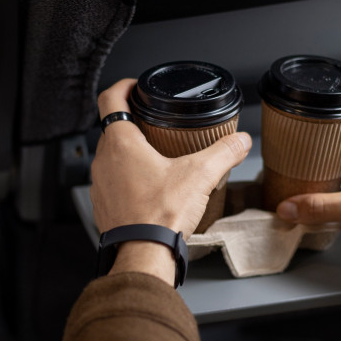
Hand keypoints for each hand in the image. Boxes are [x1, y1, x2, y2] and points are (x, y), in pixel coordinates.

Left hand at [91, 80, 251, 282]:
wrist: (143, 254)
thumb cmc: (160, 215)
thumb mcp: (200, 176)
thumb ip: (223, 153)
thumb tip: (240, 141)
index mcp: (121, 143)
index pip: (109, 98)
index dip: (123, 86)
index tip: (135, 86)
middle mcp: (104, 161)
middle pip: (112, 128)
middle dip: (132, 122)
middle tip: (152, 122)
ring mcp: (100, 185)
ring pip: (111, 157)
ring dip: (129, 153)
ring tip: (154, 156)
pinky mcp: (104, 207)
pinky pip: (112, 183)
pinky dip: (127, 179)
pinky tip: (148, 188)